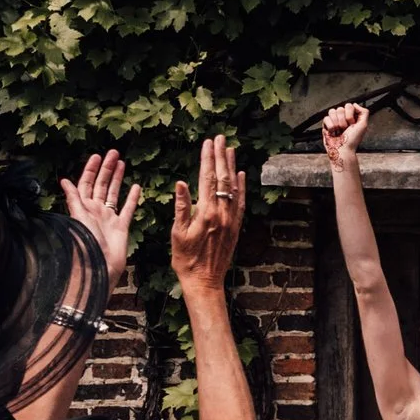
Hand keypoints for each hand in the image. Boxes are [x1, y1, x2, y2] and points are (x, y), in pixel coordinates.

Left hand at [62, 149, 140, 285]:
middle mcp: (96, 211)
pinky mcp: (121, 226)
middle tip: (113, 153)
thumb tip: (64, 181)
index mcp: (83, 208)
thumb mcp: (78, 219)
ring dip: (117, 179)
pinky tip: (136, 187)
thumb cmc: (87, 245)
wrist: (101, 267)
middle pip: (101, 185)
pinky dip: (132, 198)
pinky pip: (128, 209)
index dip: (91, 170)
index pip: (86, 184)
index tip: (97, 156)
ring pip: (114, 193)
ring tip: (122, 163)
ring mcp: (109, 218)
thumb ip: (74, 200)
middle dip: (106, 169)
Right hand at [171, 136, 242, 293]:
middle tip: (220, 138)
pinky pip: (241, 203)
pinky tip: (240, 175)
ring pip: (233, 188)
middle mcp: (222, 214)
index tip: (207, 143)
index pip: (206, 179)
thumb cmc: (186, 259)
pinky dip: (241, 187)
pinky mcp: (236, 227)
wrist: (204, 281)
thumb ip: (181, 207)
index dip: (207, 159)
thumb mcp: (177, 233)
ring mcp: (231, 220)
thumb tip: (181, 184)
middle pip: (222, 179)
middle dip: (220, 157)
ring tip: (230, 150)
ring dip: (231, 167)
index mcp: (206, 213)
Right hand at [321, 104, 369, 167]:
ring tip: (339, 131)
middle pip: (340, 108)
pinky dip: (330, 126)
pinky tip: (333, 132)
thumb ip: (364, 112)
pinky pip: (326, 118)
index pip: (348, 105)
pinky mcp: (326, 125)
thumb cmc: (353, 140)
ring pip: (332, 111)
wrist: (343, 151)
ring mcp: (334, 120)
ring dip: (337, 123)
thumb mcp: (363, 125)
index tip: (352, 124)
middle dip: (343, 121)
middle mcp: (343, 117)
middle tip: (345, 129)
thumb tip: (355, 104)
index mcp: (351, 116)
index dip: (350, 115)